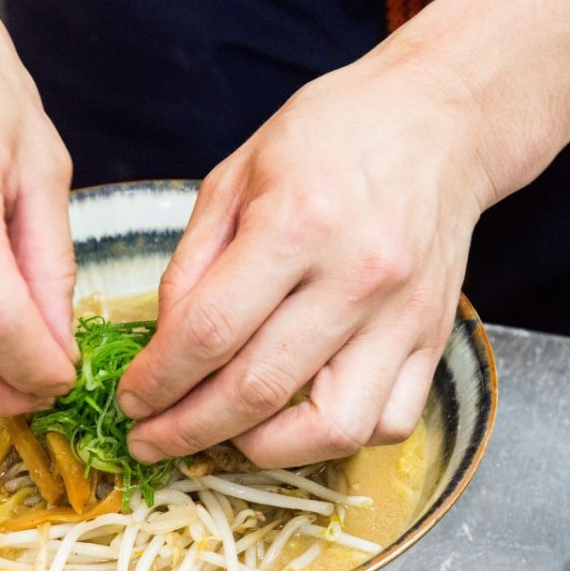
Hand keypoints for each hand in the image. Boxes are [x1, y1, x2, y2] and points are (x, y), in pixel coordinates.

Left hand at [119, 53, 496, 466]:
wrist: (438, 121)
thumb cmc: (330, 136)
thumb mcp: (235, 176)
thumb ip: (193, 264)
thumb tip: (164, 345)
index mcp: (297, 224)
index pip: (209, 331)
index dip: (157, 380)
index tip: (131, 401)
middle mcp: (356, 278)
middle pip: (258, 391)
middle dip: (187, 431)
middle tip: (151, 440)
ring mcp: (403, 316)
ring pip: (332, 429)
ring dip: (262, 449)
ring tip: (223, 437)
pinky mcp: (435, 339)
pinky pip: (389, 424)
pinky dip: (335, 439)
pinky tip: (296, 419)